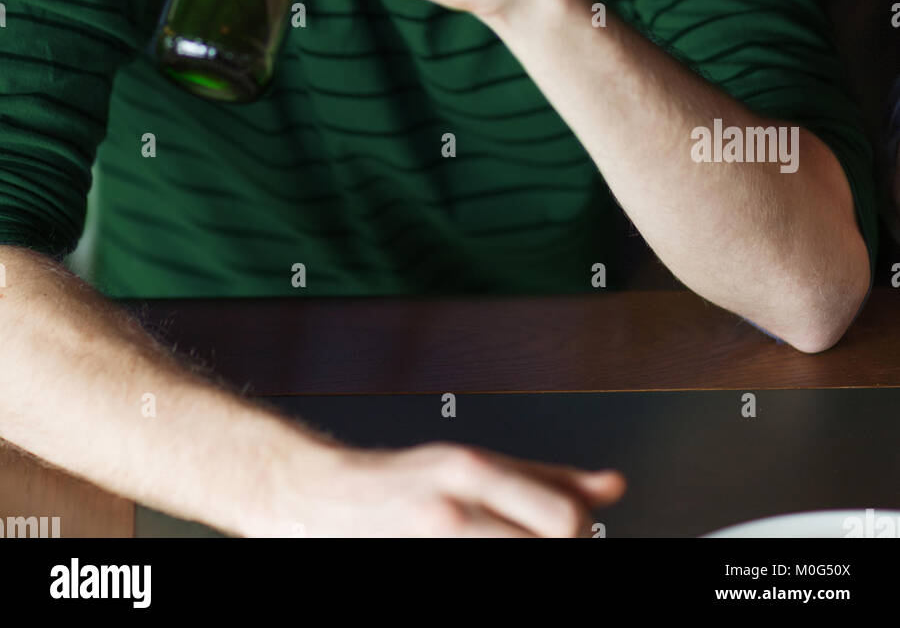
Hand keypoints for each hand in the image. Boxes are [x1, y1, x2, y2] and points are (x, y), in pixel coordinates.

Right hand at [255, 437, 625, 538]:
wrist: (317, 499)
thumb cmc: (401, 484)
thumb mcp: (471, 467)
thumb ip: (543, 479)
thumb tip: (613, 486)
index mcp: (474, 469)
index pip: (565, 515)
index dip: (582, 538)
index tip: (577, 541)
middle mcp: (454, 507)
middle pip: (554, 539)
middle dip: (562, 552)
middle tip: (552, 551)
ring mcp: (432, 545)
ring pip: (519, 563)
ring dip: (529, 561)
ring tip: (512, 550)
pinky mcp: (416, 569)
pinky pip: (473, 585)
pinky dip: (493, 574)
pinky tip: (489, 563)